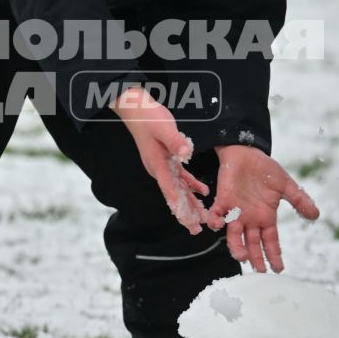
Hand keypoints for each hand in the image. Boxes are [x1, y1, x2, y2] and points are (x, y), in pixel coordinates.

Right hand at [111, 85, 209, 232]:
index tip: (187, 221)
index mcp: (157, 165)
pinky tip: (203, 192)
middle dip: (186, 212)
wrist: (135, 108)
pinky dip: (191, 185)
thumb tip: (187, 154)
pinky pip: (180, 177)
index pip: (170, 190)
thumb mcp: (163, 127)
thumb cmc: (148, 117)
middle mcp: (158, 169)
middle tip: (197, 229)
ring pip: (179, 189)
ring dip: (190, 202)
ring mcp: (162, 166)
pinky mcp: (166, 159)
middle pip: (174, 195)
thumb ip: (176, 141)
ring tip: (202, 218)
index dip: (179, 206)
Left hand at [202, 147, 320, 271]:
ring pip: (234, 234)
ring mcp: (236, 211)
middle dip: (256, 258)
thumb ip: (299, 200)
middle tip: (260, 271)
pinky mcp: (223, 200)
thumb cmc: (265, 170)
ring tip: (242, 257)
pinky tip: (219, 225)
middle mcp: (250, 218)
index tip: (278, 269)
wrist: (246, 153)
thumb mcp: (285, 185)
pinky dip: (216, 221)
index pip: (270, 241)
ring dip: (236, 246)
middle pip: (252, 243)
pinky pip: (217, 214)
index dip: (274, 255)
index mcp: (265, 217)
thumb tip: (316, 215)